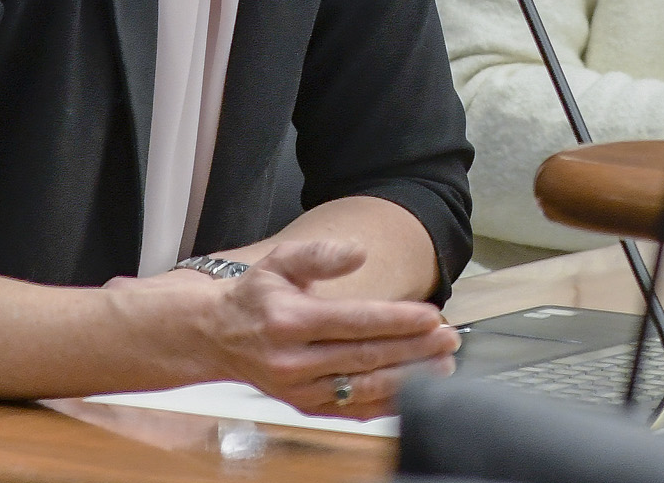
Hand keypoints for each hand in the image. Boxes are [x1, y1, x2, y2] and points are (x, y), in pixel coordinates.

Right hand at [106, 240, 457, 415]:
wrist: (215, 336)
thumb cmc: (253, 296)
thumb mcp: (280, 261)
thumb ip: (320, 256)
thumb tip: (358, 253)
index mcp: (290, 321)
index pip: (354, 322)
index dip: (397, 320)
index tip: (431, 316)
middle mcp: (293, 360)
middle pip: (365, 357)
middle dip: (413, 349)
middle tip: (448, 339)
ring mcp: (298, 388)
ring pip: (362, 388)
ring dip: (407, 379)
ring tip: (441, 364)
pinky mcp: (303, 406)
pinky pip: (351, 410)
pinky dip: (385, 403)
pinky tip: (412, 391)